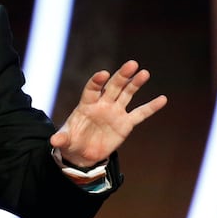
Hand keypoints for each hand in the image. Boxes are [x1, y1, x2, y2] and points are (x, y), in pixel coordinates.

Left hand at [49, 60, 167, 167]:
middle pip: (113, 86)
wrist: (83, 153)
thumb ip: (62, 139)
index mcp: (86, 105)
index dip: (97, 81)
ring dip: (136, 84)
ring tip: (144, 73)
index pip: (92, 89)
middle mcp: (103, 104)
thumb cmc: (72, 142)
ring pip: (127, 94)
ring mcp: (115, 112)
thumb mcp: (65, 141)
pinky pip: (140, 114)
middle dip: (122, 76)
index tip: (104, 74)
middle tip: (132, 64)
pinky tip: (162, 99)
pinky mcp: (126, 123)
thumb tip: (54, 141)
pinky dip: (151, 107)